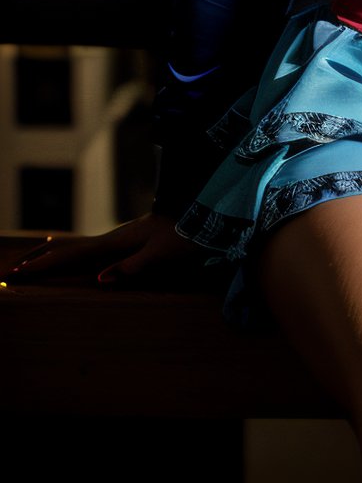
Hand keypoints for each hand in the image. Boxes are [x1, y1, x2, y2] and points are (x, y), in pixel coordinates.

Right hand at [7, 212, 204, 286]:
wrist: (207, 216)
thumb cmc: (186, 237)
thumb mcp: (161, 255)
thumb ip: (131, 268)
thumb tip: (99, 281)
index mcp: (118, 241)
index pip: (75, 255)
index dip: (48, 265)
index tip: (23, 272)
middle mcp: (115, 237)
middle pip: (70, 249)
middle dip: (42, 260)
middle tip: (14, 271)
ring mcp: (121, 238)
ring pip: (78, 247)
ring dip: (53, 257)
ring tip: (31, 262)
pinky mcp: (128, 241)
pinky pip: (90, 248)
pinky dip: (70, 252)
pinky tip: (68, 252)